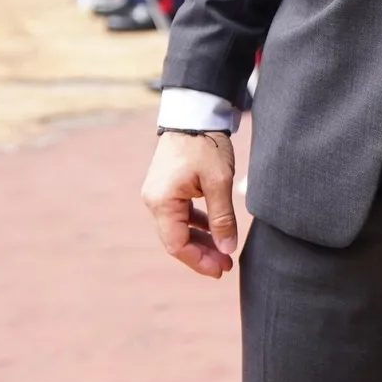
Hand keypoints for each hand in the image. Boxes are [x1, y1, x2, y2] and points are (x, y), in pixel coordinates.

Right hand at [142, 131, 237, 278]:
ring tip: (223, 252)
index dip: (199, 261)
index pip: (176, 245)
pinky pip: (179, 214)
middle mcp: (154, 200)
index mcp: (162, 201)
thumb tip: (227, 249)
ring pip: (178, 228)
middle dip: (201, 254)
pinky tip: (213, 231)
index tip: (222, 269)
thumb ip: (222, 217)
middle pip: (175, 240)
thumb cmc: (205, 144)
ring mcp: (158, 194)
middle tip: (226, 265)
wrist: (193, 112)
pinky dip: (196, 225)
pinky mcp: (166, 187)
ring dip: (200, 241)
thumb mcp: (219, 182)